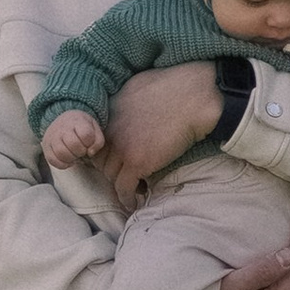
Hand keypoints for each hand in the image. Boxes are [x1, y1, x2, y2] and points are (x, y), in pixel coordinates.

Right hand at [40, 107, 105, 168]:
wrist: (64, 121)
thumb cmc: (82, 127)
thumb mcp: (94, 128)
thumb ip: (98, 141)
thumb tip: (90, 153)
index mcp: (77, 121)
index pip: (86, 134)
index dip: (89, 143)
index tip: (88, 143)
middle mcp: (62, 127)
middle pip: (73, 144)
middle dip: (81, 151)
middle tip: (81, 150)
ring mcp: (52, 137)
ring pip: (61, 153)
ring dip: (72, 158)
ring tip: (75, 155)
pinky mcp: (46, 147)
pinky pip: (53, 160)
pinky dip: (63, 164)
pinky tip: (68, 160)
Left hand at [101, 60, 219, 207]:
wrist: (193, 97)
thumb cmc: (177, 87)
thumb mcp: (139, 86)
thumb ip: (127, 100)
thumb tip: (131, 106)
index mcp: (110, 110)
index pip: (96, 139)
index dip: (105, 152)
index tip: (116, 159)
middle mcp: (109, 129)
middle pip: (100, 160)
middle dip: (112, 170)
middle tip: (126, 177)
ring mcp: (121, 147)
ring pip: (110, 176)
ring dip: (120, 185)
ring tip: (133, 189)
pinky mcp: (136, 162)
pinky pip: (124, 187)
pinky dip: (127, 198)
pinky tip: (133, 203)